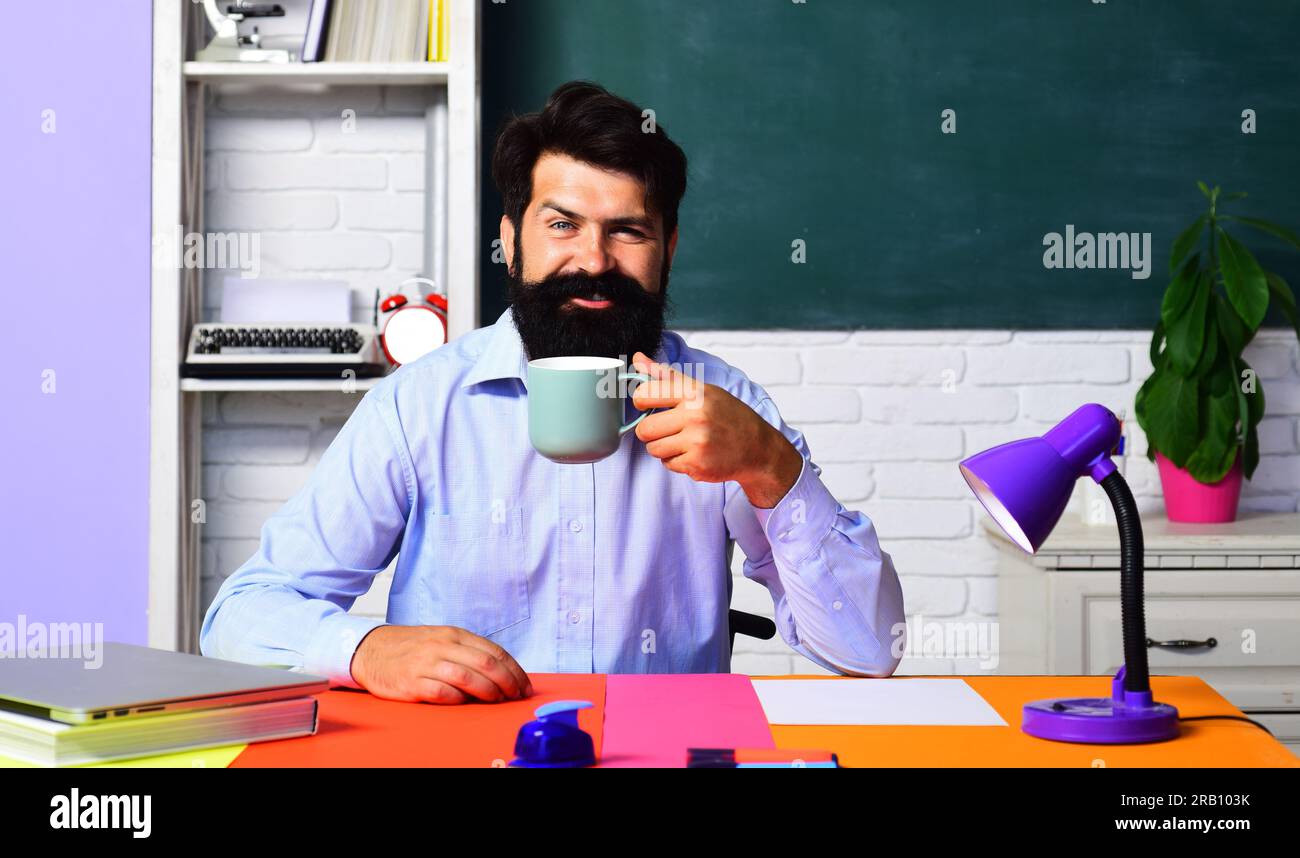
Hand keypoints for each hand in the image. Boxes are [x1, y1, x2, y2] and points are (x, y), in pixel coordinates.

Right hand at [349, 625, 533, 703]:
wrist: (371, 649)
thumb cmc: (412, 647)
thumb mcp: (442, 639)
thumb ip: (468, 651)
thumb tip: (501, 671)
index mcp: (454, 634)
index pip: (493, 651)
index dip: (514, 670)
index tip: (524, 685)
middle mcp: (442, 646)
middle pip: (486, 664)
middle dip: (508, 682)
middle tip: (516, 695)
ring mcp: (426, 664)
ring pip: (468, 678)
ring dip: (488, 692)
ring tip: (497, 700)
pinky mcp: (412, 683)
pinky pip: (442, 693)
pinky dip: (459, 699)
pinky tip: (466, 702)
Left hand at [630, 351, 803, 507]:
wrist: (757, 448)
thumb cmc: (728, 416)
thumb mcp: (703, 389)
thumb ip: (667, 375)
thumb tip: (637, 358)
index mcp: (694, 393)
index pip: (645, 393)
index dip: (641, 401)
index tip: (647, 404)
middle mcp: (695, 416)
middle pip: (644, 429)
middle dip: (651, 431)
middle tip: (667, 428)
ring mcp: (696, 442)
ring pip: (653, 449)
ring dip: (663, 448)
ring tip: (683, 441)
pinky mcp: (697, 464)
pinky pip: (668, 464)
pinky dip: (676, 461)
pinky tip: (693, 453)